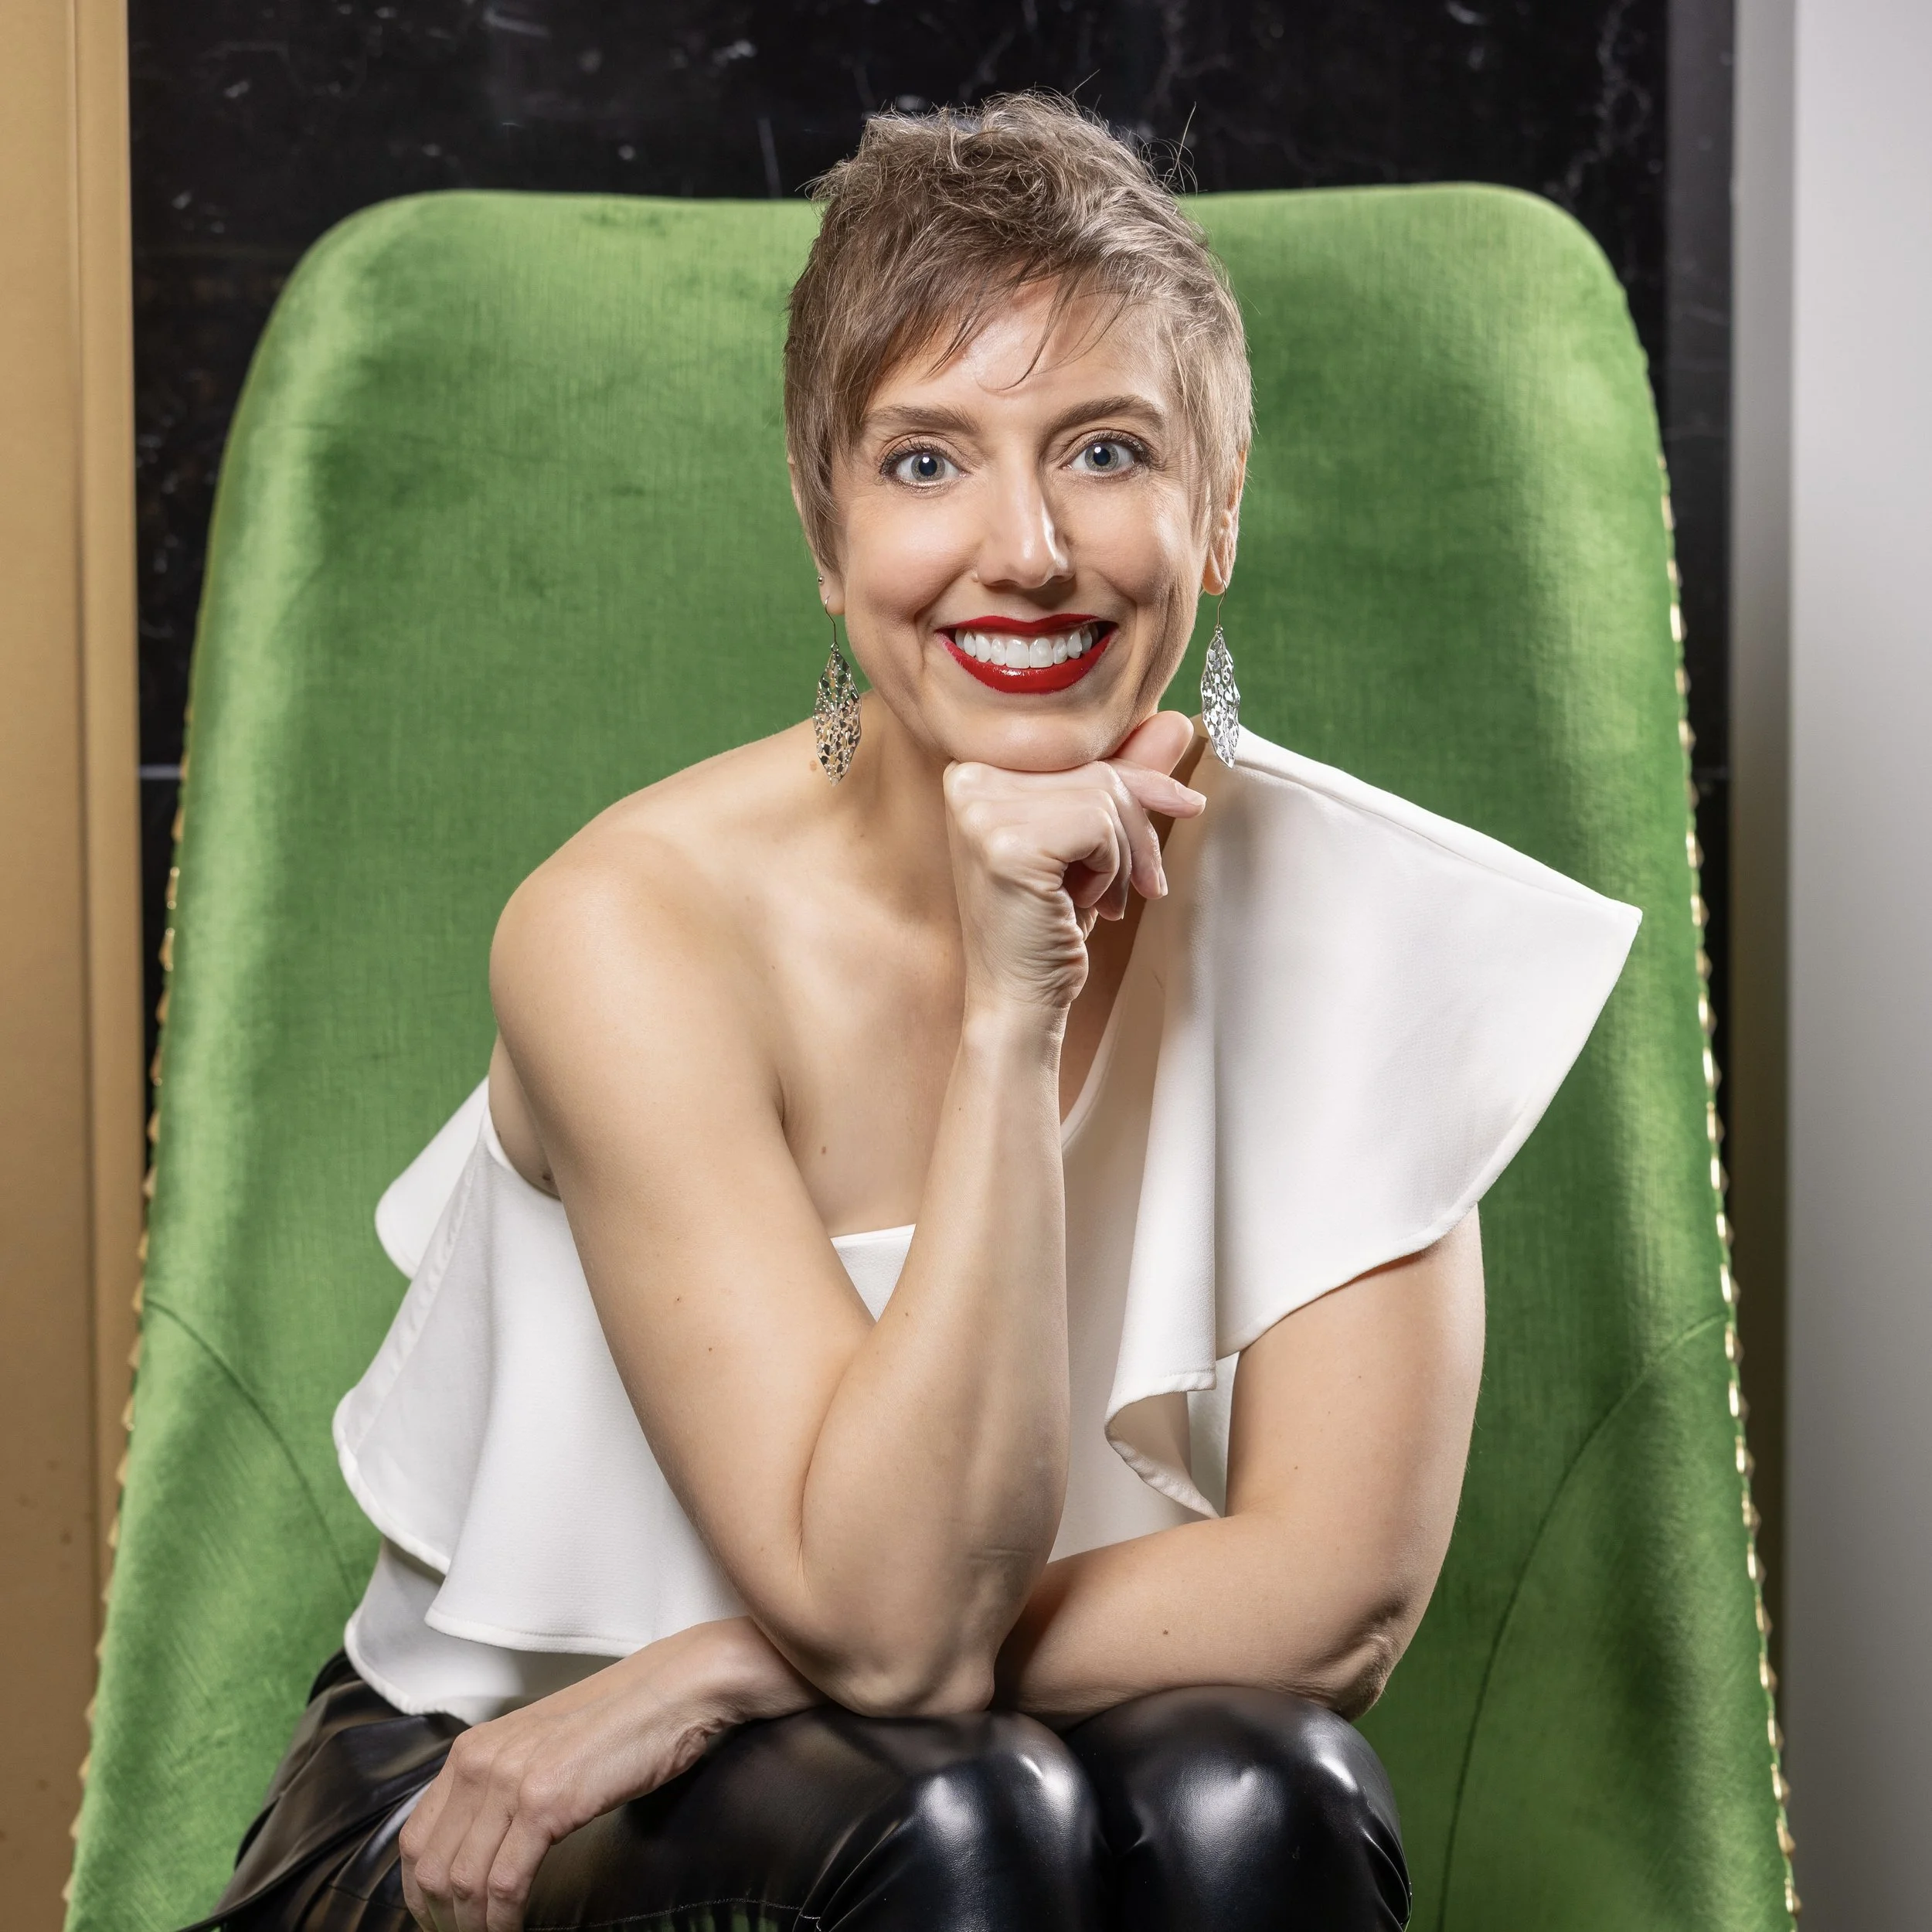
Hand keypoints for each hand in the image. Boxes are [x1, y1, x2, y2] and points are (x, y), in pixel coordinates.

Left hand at [400, 1618, 815, 1931]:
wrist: (675, 1690)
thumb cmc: (620, 1721)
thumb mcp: (542, 1746)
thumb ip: (504, 1784)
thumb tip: (483, 1845)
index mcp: (474, 1748)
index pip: (415, 1838)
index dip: (419, 1893)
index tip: (439, 1920)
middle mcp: (481, 1761)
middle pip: (430, 1867)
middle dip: (442, 1919)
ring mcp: (512, 1780)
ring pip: (462, 1882)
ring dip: (472, 1927)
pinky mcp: (546, 1802)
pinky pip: (505, 1883)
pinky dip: (503, 1921)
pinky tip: (515, 1930)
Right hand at [942, 711, 1205, 1015]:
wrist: (1018, 998)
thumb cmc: (1049, 922)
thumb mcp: (1089, 841)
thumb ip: (1123, 778)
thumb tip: (1175, 721)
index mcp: (976, 769)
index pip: (1078, 750)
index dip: (1138, 782)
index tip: (1185, 806)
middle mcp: (968, 780)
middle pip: (1097, 768)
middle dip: (1139, 827)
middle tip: (1144, 883)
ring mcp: (981, 810)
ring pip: (1105, 796)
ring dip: (1125, 857)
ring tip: (1101, 901)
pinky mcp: (1006, 843)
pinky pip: (1100, 824)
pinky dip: (1112, 868)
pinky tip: (1085, 904)